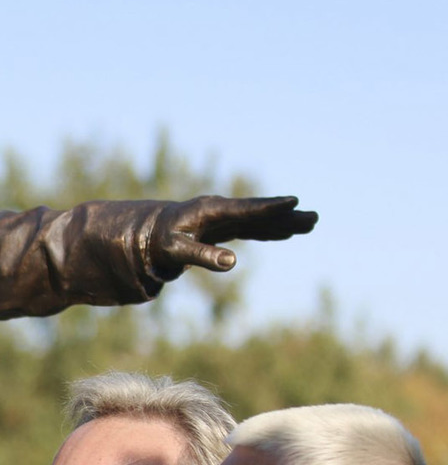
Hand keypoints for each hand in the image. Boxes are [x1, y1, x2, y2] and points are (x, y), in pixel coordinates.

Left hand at [149, 195, 317, 276]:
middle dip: (287, 216)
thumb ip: (202, 256)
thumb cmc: (160, 242)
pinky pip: (252, 228)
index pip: (245, 210)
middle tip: (314, 217)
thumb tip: (232, 262)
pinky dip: (270, 230)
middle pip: (260, 214)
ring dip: (284, 222)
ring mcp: (225, 218)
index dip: (268, 207)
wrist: (150, 233)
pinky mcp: (225, 227)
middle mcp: (221, 211)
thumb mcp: (176, 251)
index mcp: (209, 211)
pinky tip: (287, 233)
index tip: (292, 201)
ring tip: (310, 223)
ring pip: (260, 220)